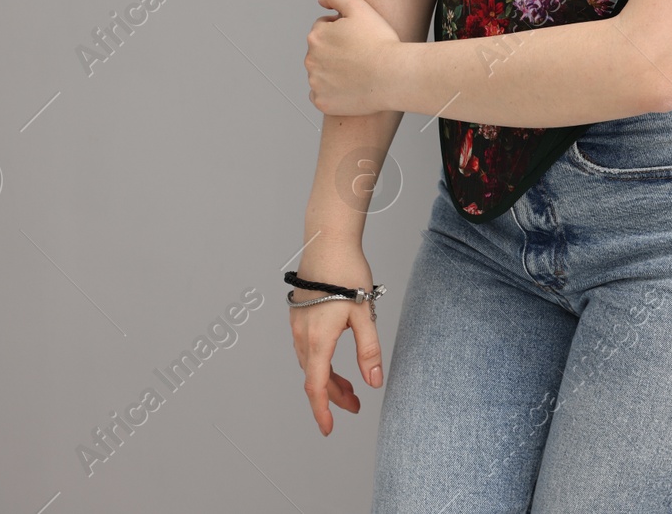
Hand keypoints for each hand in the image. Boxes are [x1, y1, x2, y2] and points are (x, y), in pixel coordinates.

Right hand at [288, 239, 383, 436]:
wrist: (327, 241)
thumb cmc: (346, 273)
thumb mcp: (365, 314)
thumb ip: (369, 350)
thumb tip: (374, 382)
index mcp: (317, 340)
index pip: (316, 386)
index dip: (322, 411)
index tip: (328, 429)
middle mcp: (301, 335)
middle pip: (314, 377)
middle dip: (333, 396)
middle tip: (356, 406)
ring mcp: (297, 325)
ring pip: (310, 363)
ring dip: (328, 378)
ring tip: (352, 386)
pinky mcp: (299, 314)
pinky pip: (307, 348)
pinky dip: (321, 361)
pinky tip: (335, 357)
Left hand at [306, 0, 401, 115]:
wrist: (394, 76)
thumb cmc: (381, 43)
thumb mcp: (360, 6)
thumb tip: (321, 0)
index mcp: (316, 36)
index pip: (324, 28)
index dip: (345, 31)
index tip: (360, 38)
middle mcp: (310, 60)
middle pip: (322, 51)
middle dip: (337, 51)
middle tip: (361, 55)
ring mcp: (316, 83)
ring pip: (322, 73)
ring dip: (335, 71)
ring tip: (360, 72)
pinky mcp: (323, 102)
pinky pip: (323, 95)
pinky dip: (333, 93)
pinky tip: (351, 88)